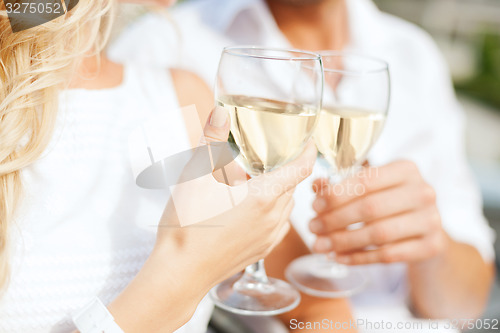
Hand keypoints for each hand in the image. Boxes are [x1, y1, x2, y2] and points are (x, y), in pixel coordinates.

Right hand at [156, 106, 316, 286]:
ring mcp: (269, 238)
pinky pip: (278, 225)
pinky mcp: (261, 251)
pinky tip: (250, 210)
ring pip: (286, 206)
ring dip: (278, 192)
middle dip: (284, 170)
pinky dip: (273, 212)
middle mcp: (273, 218)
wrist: (180, 272)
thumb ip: (211, 141)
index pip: (301, 168)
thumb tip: (220, 113)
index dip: (308, 151)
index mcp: (263, 196)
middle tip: (265, 159)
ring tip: (253, 185)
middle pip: (292, 186)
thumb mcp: (195, 175)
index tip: (308, 141)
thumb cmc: (187, 225)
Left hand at [309, 160, 447, 264]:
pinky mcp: (432, 246)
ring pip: (379, 234)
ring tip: (320, 245)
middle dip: (335, 219)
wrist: (425, 230)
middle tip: (313, 228)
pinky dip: (359, 258)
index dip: (337, 195)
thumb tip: (316, 185)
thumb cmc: (390, 203)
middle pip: (371, 207)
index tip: (315, 206)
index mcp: (406, 169)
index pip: (366, 180)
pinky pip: (388, 255)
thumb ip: (342, 185)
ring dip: (344, 241)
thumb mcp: (370, 188)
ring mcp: (432, 220)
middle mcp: (424, 192)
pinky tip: (339, 257)